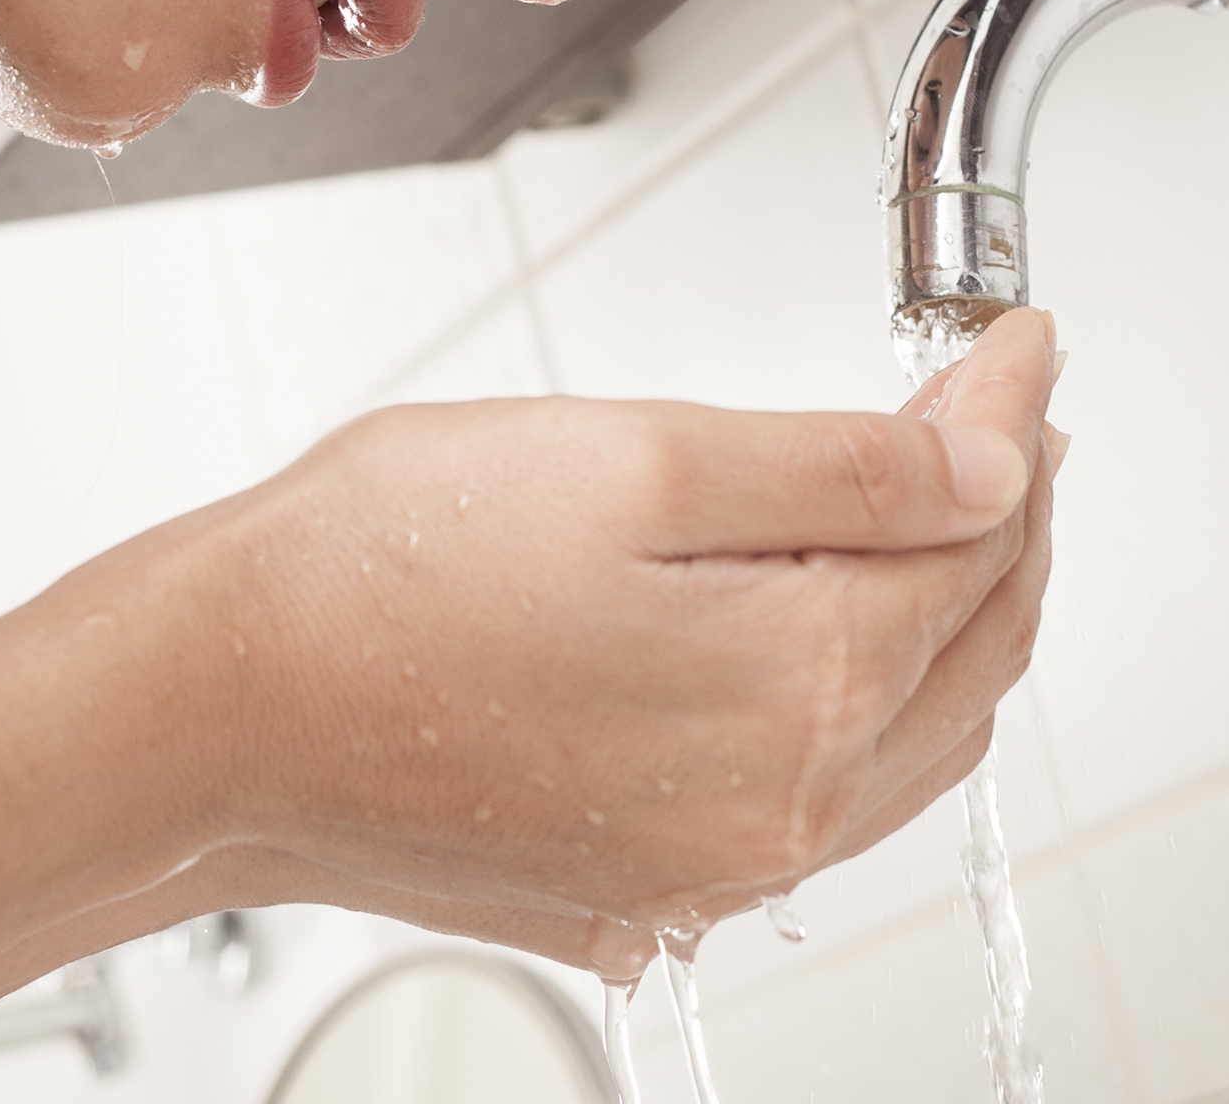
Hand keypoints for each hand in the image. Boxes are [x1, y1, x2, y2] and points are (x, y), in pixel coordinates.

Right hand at [85, 306, 1063, 979]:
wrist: (211, 705)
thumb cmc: (381, 569)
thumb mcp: (635, 459)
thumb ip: (841, 469)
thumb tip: (995, 463)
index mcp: (793, 690)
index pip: (974, 536)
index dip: (1011, 419)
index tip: (1017, 345)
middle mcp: (774, 811)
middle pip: (971, 650)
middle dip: (1008, 520)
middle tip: (1006, 421)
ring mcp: (705, 866)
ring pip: (911, 739)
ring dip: (950, 618)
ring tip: (948, 515)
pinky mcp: (636, 883)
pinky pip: (818, 802)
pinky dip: (867, 707)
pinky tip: (833, 642)